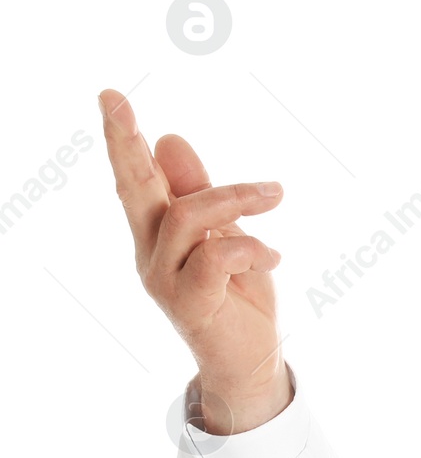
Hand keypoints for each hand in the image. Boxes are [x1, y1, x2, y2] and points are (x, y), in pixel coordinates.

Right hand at [98, 86, 289, 432]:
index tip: (110, 96)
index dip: (124, 140)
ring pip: (188, 217)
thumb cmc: (239, 297)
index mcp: (158, 233)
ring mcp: (165, 278)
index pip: (137, 179)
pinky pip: (215, 256)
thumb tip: (169, 140)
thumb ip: (200, 195)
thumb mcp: (227, 236)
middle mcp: (152, 253)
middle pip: (135, 190)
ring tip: (272, 195)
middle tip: (116, 102)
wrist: (252, 360)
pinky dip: (250, 247)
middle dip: (126, 145)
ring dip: (235, 198)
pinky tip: (272, 257)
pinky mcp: (189, 302)